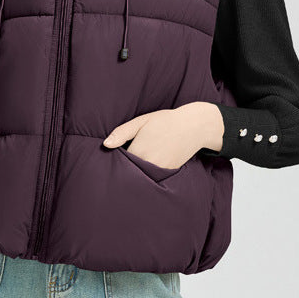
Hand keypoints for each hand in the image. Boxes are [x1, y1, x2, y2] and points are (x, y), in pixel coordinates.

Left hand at [102, 103, 223, 168]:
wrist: (193, 126)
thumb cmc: (164, 121)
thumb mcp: (141, 122)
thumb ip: (121, 133)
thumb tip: (105, 145)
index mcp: (138, 150)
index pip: (120, 162)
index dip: (115, 160)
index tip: (113, 158)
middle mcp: (148, 163)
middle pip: (130, 172)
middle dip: (126, 169)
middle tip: (125, 162)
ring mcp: (160, 170)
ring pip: (142, 176)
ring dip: (137, 173)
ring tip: (138, 163)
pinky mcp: (169, 173)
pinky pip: (154, 176)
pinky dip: (150, 173)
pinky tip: (150, 164)